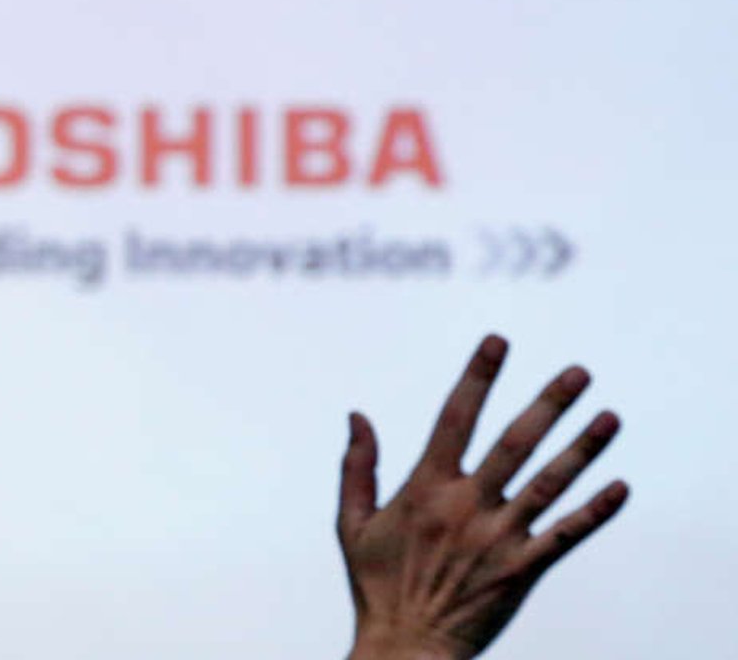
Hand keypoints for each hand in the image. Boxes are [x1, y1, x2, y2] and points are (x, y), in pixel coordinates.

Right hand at [338, 335, 627, 659]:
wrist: (405, 645)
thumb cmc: (375, 583)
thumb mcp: (351, 522)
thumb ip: (358, 466)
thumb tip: (357, 415)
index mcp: (425, 488)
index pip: (455, 418)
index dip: (478, 377)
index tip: (498, 342)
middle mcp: (467, 506)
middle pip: (515, 444)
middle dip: (549, 404)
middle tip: (579, 372)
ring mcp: (498, 538)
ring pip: (548, 484)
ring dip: (582, 449)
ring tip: (610, 418)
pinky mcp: (522, 570)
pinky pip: (564, 535)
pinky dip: (594, 511)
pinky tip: (619, 486)